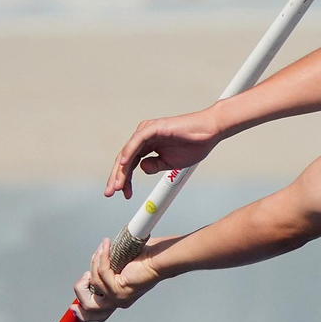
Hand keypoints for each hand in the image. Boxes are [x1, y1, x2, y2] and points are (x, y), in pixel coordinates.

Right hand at [71, 237, 164, 321]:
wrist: (161, 258)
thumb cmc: (147, 258)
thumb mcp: (121, 266)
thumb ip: (107, 270)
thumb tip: (94, 264)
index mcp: (119, 298)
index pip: (97, 315)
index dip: (82, 313)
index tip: (72, 308)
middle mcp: (118, 301)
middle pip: (89, 308)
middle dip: (80, 290)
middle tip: (86, 275)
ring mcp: (118, 297)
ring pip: (93, 283)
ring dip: (95, 263)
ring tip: (104, 249)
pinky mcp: (119, 289)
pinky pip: (102, 272)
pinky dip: (102, 256)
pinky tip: (106, 245)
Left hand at [106, 108, 224, 199]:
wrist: (209, 133)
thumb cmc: (193, 144)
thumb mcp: (170, 163)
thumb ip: (154, 166)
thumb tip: (141, 169)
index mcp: (147, 145)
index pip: (130, 164)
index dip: (125, 180)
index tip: (123, 194)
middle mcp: (144, 138)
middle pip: (125, 159)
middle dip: (117, 177)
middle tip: (111, 192)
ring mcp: (148, 132)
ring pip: (128, 152)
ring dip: (121, 170)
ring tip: (117, 185)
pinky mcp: (154, 128)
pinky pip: (137, 141)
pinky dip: (129, 152)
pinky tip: (124, 165)